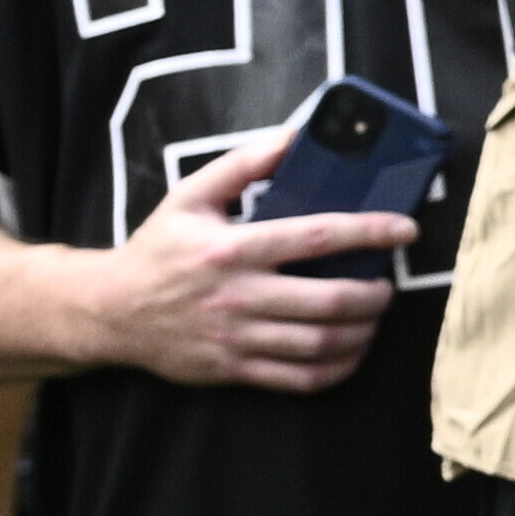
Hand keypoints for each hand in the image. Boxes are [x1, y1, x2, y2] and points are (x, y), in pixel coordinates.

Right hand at [77, 131, 415, 392]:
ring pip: (319, 343)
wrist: (109, 310)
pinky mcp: (232, 370)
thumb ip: (244, 163)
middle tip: (388, 283)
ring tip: (374, 314)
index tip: (405, 229)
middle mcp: (236, 296)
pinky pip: (299, 379)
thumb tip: (295, 135)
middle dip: (374, 293)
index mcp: (231, 249)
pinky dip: (338, 368)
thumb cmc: (158, 248)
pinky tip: (352, 350)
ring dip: (363, 331)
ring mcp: (235, 338)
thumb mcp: (191, 196)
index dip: (370, 233)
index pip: (316, 237)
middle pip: (328, 300)